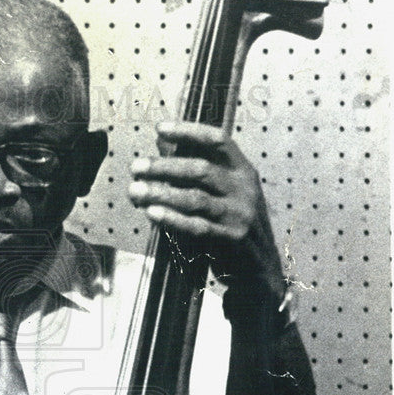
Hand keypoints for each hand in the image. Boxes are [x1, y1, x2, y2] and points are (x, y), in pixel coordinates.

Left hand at [129, 120, 285, 298]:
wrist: (259, 265)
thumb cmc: (232, 222)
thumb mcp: (221, 191)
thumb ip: (194, 168)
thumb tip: (162, 143)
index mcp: (243, 170)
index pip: (217, 141)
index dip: (189, 131)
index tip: (160, 129)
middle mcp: (244, 188)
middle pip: (201, 169)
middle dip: (164, 166)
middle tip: (136, 167)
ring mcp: (239, 214)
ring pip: (195, 198)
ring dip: (161, 193)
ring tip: (134, 191)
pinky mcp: (231, 238)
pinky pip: (196, 226)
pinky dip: (172, 218)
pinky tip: (151, 212)